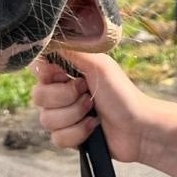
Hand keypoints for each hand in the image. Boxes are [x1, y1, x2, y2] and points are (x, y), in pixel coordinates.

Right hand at [31, 52, 159, 163]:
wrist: (138, 127)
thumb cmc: (121, 92)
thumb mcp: (98, 64)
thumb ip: (70, 49)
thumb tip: (47, 37)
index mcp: (65, 71)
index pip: (37, 69)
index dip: (48, 75)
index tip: (66, 74)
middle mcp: (60, 92)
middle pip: (38, 97)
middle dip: (66, 98)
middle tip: (88, 93)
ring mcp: (63, 116)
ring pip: (46, 120)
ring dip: (74, 116)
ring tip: (93, 112)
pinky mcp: (68, 136)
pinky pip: (57, 138)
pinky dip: (78, 133)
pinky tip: (93, 127)